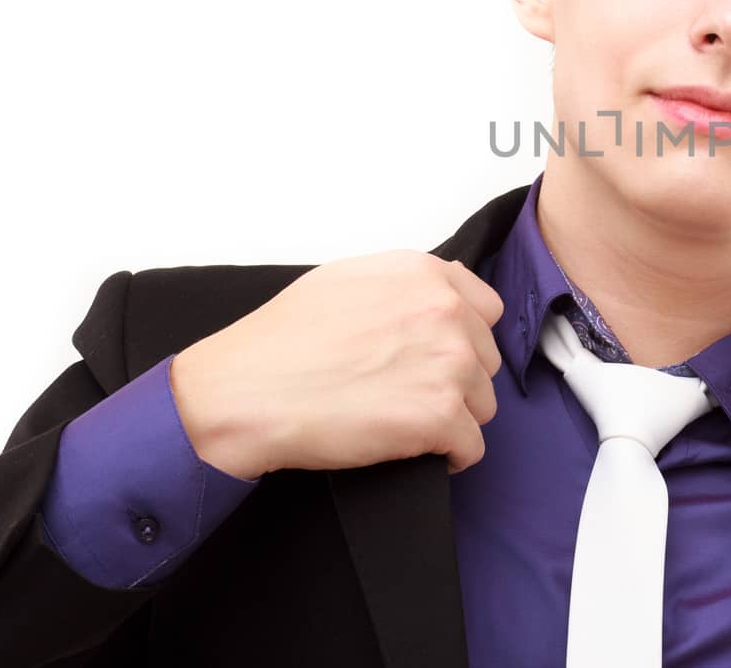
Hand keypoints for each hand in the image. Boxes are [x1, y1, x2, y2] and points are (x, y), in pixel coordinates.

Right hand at [170, 249, 504, 479]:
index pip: (486, 310)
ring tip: (403, 424)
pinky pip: (471, 447)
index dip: (463, 339)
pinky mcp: (440, 415)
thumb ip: (403, 286)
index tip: (438, 359)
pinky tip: (416, 452)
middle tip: (407, 396)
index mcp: (424, 274)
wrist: (244, 392)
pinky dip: (449, 457)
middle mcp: (445, 311)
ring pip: (482, 405)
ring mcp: (448, 362)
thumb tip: (436, 298)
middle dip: (456, 382)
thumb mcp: (346, 281)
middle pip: (486, 361)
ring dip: (453, 420)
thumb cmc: (281, 341)